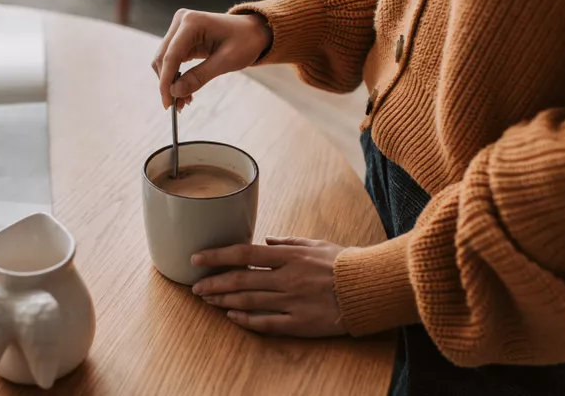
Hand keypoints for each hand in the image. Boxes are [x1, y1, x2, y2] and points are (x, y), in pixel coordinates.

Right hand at [152, 10, 271, 109]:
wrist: (253, 31)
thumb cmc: (245, 41)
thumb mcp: (226, 61)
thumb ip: (199, 76)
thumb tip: (175, 92)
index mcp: (192, 22)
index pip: (171, 56)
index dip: (166, 81)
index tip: (167, 103)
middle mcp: (181, 21)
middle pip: (163, 58)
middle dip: (167, 84)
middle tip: (177, 106)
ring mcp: (180, 29)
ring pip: (164, 61)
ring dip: (170, 82)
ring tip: (184, 101)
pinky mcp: (181, 38)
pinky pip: (172, 60)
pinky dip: (176, 77)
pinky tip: (185, 91)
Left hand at [191, 236, 346, 337]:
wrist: (370, 288)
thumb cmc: (343, 263)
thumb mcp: (316, 244)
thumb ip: (288, 242)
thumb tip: (266, 241)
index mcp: (290, 256)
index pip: (244, 254)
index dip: (217, 256)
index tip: (197, 258)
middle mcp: (287, 278)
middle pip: (241, 281)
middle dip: (214, 283)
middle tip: (195, 286)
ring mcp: (293, 302)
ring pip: (249, 302)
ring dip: (224, 301)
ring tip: (207, 300)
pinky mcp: (301, 323)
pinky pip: (267, 323)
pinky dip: (247, 320)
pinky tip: (232, 317)